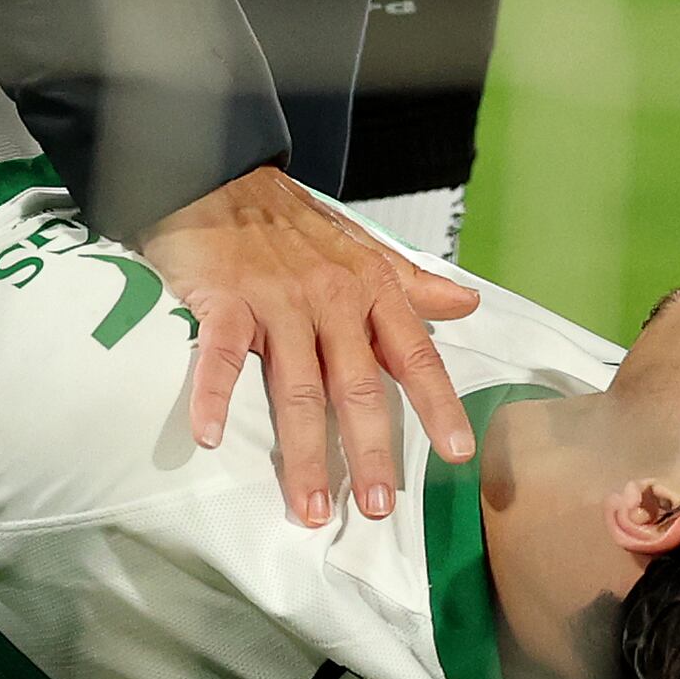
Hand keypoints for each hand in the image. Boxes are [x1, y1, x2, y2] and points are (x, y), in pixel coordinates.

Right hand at [138, 168, 479, 527]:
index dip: (438, 405)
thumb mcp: (361, 246)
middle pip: (356, 385)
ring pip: (296, 388)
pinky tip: (211, 438)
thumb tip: (468, 303)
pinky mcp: (226, 300)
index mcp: (369, 288)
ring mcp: (278, 300)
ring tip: (311, 506)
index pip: (414, 354)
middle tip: (380, 506)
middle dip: (370, 450)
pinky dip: (214, 397)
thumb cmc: (290, 221)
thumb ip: (412, 283)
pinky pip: (223, 355)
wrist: (222, 172)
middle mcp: (331, 297)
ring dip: (304, 452)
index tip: (457, 454)